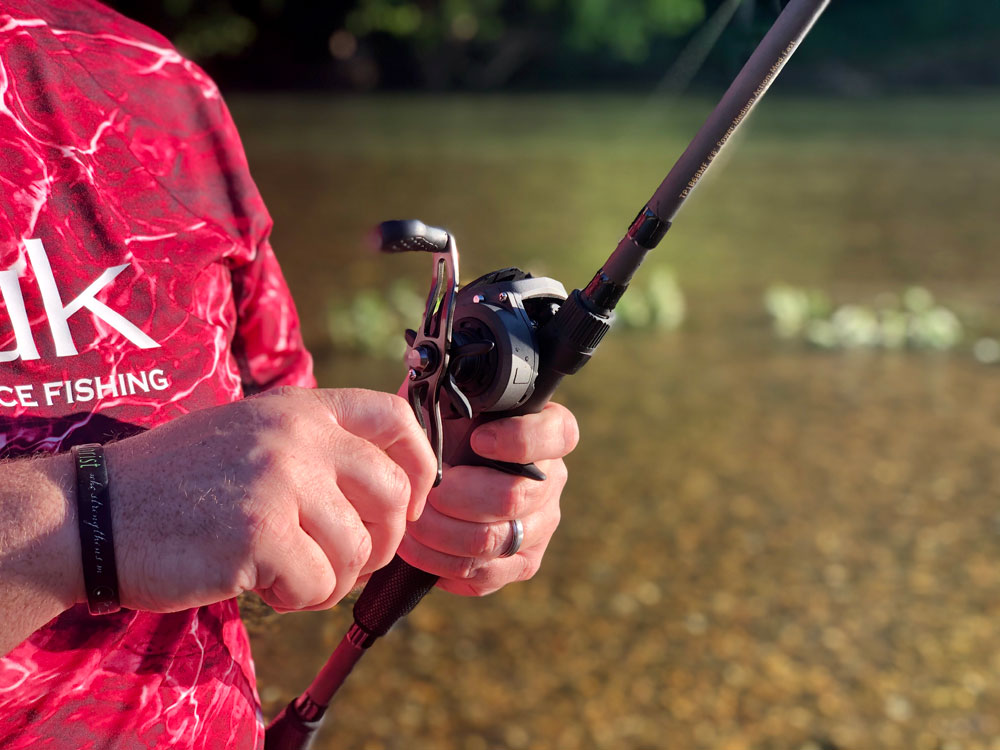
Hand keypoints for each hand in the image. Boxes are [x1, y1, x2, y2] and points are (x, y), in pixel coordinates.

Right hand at [105, 387, 435, 613]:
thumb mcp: (251, 435)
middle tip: (344, 559)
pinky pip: (320, 585)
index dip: (421, 464)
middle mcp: (297, 436)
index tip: (412, 501)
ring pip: (359, 549)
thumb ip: (315, 448)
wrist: (92, 515)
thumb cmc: (176, 484)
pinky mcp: (260, 533)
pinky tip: (262, 587)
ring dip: (331, 578)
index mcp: (299, 408)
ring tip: (287, 573)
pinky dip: (299, 599)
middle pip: (394, 493)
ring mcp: (280, 481)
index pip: (395, 417)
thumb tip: (394, 488)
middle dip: (383, 540)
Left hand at [396, 401, 577, 595]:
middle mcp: (551, 481)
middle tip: (422, 490)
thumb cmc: (442, 431)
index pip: (559, 434)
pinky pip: (486, 575)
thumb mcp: (446, 399)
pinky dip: (442, 564)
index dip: (521, 440)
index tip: (478, 440)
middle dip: (455, 496)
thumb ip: (447, 389)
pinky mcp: (521, 563)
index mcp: (546, 434)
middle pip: (512, 497)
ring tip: (407, 521)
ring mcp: (541, 526)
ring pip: (493, 541)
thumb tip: (432, 382)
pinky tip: (418, 548)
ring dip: (440, 533)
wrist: (433, 478)